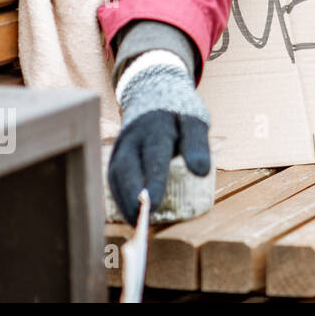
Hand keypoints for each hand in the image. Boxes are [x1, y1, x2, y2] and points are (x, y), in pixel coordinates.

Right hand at [108, 50, 210, 223]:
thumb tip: (201, 171)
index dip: (152, 178)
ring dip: (123, 200)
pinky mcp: (115, 155)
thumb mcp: (195, 121)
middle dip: (130, 194)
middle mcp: (133, 137)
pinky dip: (118, 196)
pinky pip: (113, 177)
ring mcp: (121, 146)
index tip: (152, 200)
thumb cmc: (179, 113)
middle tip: (140, 219)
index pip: (154, 154)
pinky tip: (129, 214)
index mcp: (156, 127)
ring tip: (135, 222)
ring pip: (115, 174)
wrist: (153, 93)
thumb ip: (198, 145)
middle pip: (126, 167)